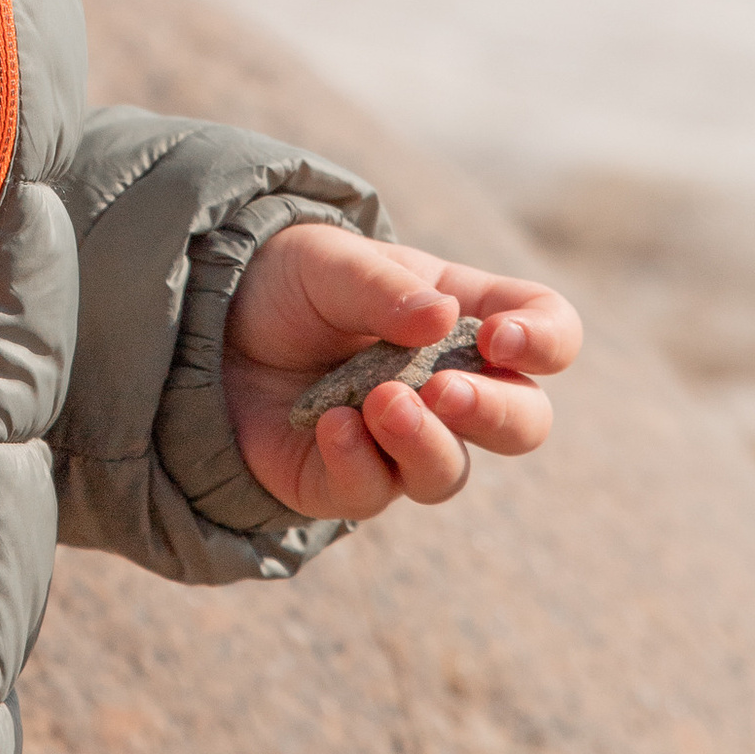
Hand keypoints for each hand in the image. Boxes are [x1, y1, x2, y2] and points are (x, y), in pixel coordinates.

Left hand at [224, 222, 580, 522]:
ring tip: (381, 403)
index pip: (549, 334)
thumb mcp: (331, 262)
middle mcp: (449, 386)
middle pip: (523, 422)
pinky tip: (331, 425)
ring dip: (425, 442)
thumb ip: (385, 287)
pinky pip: (374, 491)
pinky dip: (357, 461)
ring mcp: (403, 442)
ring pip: (451, 470)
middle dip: (496, 412)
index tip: (500, 338)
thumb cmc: (287, 285)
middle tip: (444, 391)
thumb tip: (442, 318)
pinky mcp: (349, 480)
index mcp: (466, 318)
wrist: (206, 327)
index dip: (545, 341)